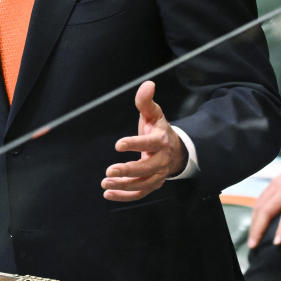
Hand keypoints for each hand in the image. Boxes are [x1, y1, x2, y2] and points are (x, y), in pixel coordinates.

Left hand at [102, 81, 186, 201]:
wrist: (176, 150)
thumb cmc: (158, 129)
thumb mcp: (153, 114)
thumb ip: (146, 101)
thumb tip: (148, 84)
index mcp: (161, 140)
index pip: (149, 144)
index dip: (134, 144)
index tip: (118, 144)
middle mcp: (161, 160)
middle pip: (146, 169)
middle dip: (128, 171)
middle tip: (109, 171)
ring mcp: (158, 175)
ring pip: (142, 184)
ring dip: (123, 186)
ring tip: (105, 183)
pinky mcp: (152, 184)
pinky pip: (140, 193)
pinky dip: (125, 196)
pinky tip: (108, 194)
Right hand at [246, 140, 280, 248]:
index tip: (276, 243)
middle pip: (267, 210)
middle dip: (258, 229)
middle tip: (254, 245)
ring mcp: (278, 184)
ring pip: (260, 204)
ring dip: (254, 221)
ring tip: (252, 238)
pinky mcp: (274, 181)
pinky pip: (260, 198)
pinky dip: (255, 211)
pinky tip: (255, 221)